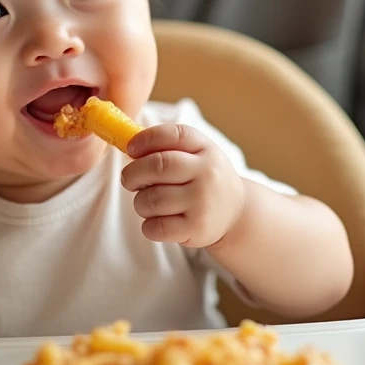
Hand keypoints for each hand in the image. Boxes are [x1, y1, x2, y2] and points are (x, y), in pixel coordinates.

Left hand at [121, 123, 244, 247]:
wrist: (235, 212)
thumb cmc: (203, 177)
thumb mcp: (196, 153)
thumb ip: (167, 145)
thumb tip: (128, 145)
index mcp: (205, 148)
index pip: (172, 136)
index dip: (145, 139)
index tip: (130, 148)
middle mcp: (207, 173)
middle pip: (157, 166)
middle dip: (133, 173)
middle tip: (129, 179)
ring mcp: (202, 202)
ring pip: (151, 199)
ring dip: (140, 202)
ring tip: (147, 202)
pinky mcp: (196, 228)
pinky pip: (156, 227)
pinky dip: (148, 225)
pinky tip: (156, 221)